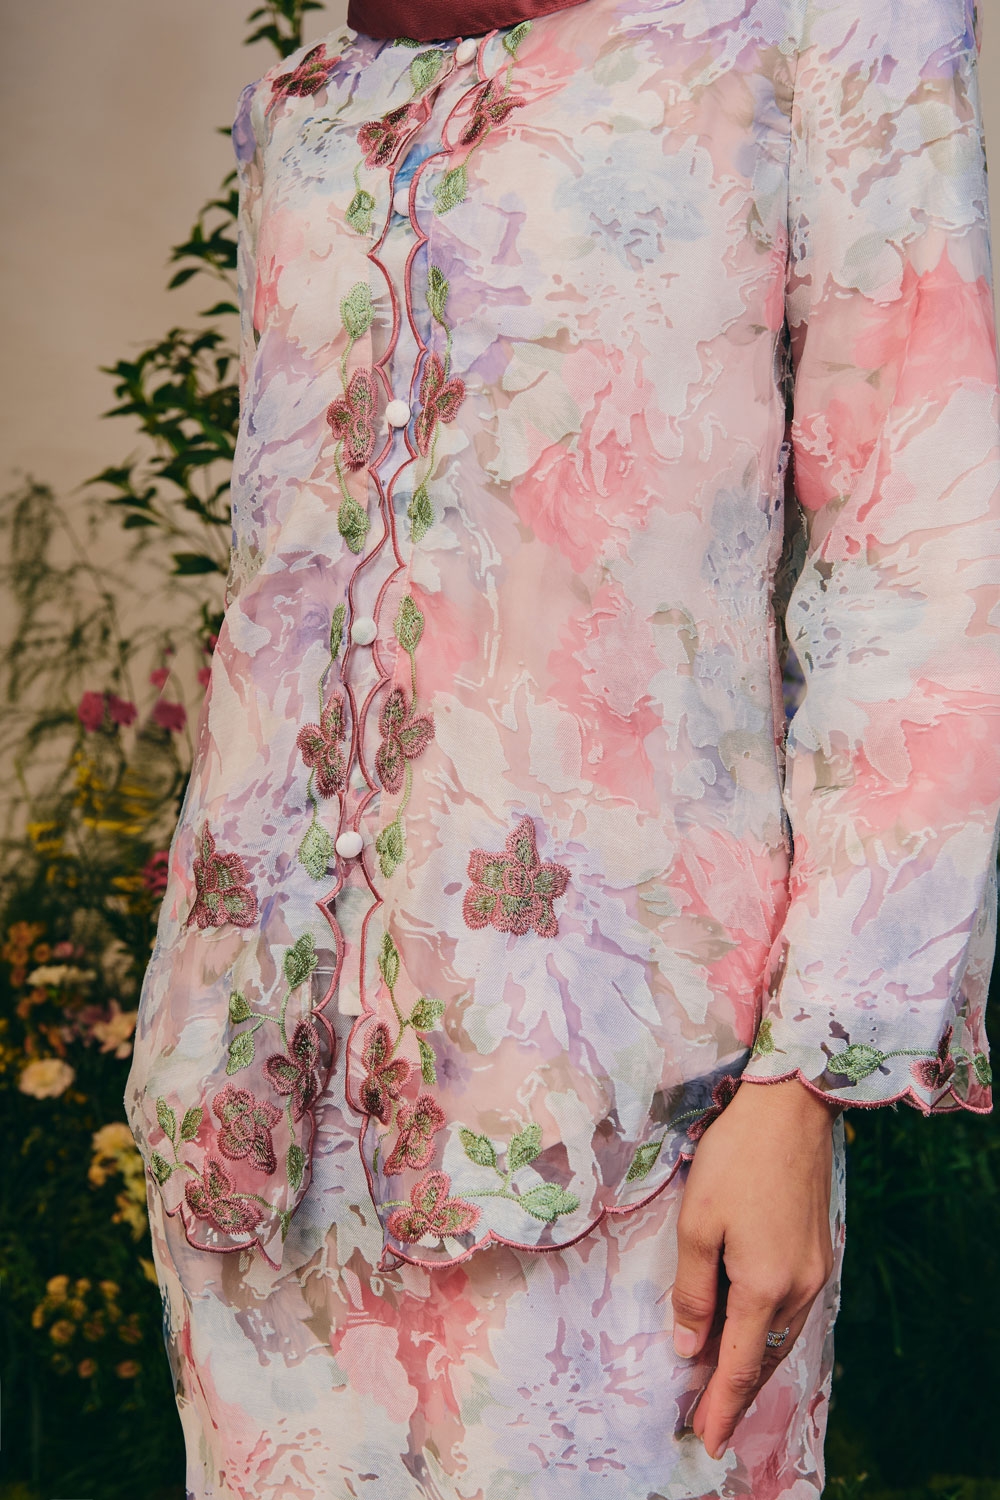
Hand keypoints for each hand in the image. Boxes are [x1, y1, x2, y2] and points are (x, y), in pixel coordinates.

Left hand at [671, 1076, 839, 1459]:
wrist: (790, 1110)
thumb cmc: (736, 1159)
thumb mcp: (698, 1222)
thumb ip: (693, 1290)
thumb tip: (689, 1346)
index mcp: (764, 1287)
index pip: (737, 1366)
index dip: (719, 1405)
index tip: (706, 1438)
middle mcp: (798, 1289)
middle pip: (763, 1360)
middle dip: (736, 1397)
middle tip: (712, 1426)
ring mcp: (814, 1271)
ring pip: (780, 1339)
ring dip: (753, 1368)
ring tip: (726, 1393)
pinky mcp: (818, 1252)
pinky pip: (791, 1314)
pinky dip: (768, 1338)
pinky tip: (753, 1338)